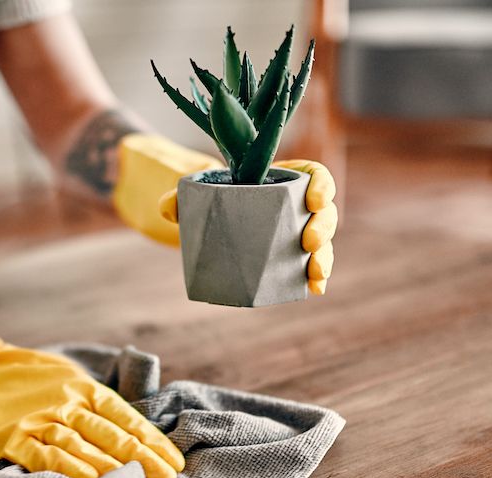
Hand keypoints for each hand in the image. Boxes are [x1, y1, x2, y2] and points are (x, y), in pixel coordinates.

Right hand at [0, 348, 184, 477]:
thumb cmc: (31, 378)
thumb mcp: (70, 377)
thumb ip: (97, 401)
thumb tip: (135, 430)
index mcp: (84, 388)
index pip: (127, 417)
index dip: (152, 441)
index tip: (174, 462)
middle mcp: (66, 403)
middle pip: (111, 434)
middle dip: (142, 458)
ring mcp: (39, 420)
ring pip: (82, 446)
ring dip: (112, 467)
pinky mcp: (13, 438)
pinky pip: (44, 456)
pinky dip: (69, 469)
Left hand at [158, 158, 336, 294]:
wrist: (209, 223)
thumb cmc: (211, 200)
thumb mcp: (196, 194)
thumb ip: (180, 197)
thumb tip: (167, 208)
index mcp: (281, 179)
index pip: (313, 174)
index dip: (321, 185)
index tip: (313, 199)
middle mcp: (295, 205)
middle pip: (324, 212)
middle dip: (323, 227)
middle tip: (308, 243)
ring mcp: (295, 232)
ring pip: (322, 242)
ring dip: (324, 257)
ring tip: (315, 273)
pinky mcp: (290, 257)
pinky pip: (310, 265)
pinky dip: (315, 277)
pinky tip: (315, 289)